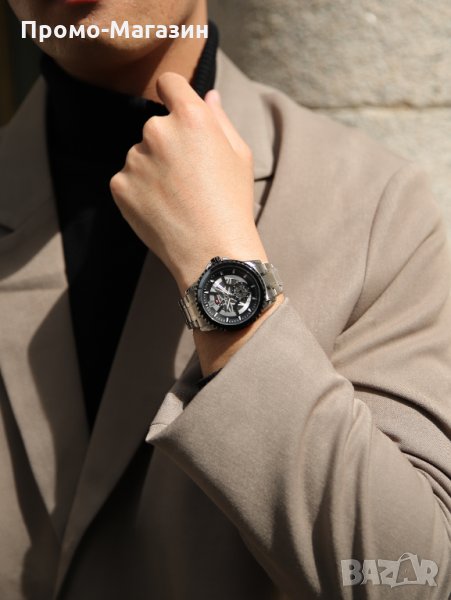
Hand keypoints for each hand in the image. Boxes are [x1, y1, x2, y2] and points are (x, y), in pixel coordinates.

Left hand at [110, 72, 268, 294]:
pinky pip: (128, 179)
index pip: (169, 82)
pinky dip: (140, 192)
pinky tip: (162, 210)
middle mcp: (157, 130)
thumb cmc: (232, 203)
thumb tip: (207, 95)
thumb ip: (220, 120)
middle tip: (189, 178)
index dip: (174, 93)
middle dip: (169, 144)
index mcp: (191, 117)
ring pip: (141, 155)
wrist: (212, 253)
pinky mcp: (119, 185)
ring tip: (177, 200)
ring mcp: (134, 159)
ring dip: (153, 169)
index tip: (177, 109)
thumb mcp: (239, 156)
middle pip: (156, 126)